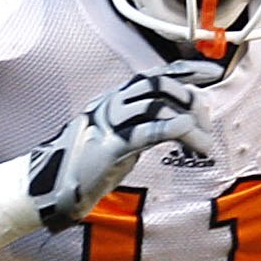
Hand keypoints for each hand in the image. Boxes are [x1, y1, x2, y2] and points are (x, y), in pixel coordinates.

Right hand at [26, 58, 224, 230]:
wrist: (47, 190)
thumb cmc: (85, 169)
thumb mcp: (119, 141)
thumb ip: (142, 128)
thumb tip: (176, 123)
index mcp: (113, 100)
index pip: (155, 74)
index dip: (187, 70)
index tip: (213, 73)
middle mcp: (110, 104)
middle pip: (159, 84)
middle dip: (191, 99)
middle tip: (207, 123)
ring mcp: (108, 124)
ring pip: (156, 104)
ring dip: (189, 122)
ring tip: (204, 144)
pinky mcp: (109, 147)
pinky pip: (146, 131)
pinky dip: (172, 129)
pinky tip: (189, 134)